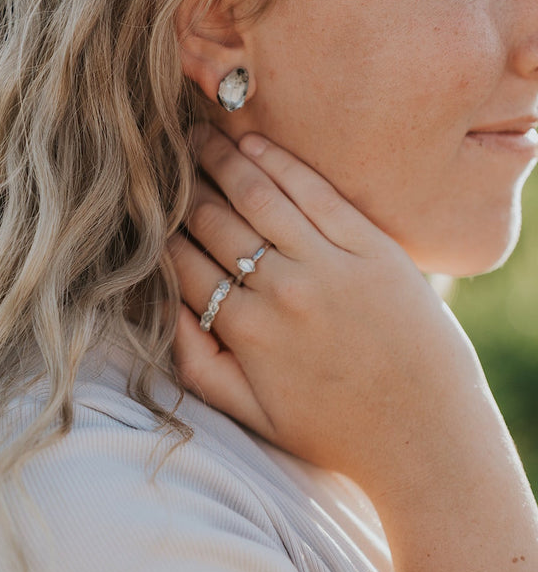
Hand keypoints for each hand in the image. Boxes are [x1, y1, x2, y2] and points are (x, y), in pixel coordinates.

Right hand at [169, 125, 497, 493]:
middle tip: (163, 156)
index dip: (158, 232)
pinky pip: (314, 191)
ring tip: (198, 135)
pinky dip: (278, 162)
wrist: (425, 435)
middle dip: (181, 188)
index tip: (145, 208)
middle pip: (213, 222)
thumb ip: (197, 365)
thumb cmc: (334, 431)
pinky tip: (252, 143)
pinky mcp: (371, 247)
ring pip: (257, 196)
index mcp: (246, 333)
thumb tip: (160, 308)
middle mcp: (281, 290)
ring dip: (220, 159)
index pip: (182, 264)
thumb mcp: (252, 415)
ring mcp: (328, 264)